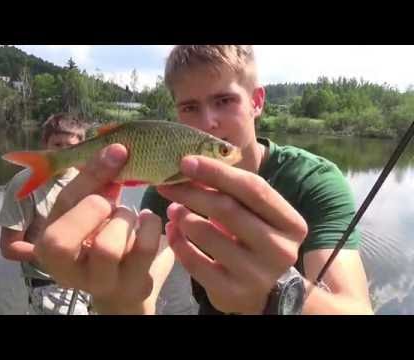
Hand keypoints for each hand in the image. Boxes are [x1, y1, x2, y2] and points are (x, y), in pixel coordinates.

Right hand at [34, 144, 173, 313]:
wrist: (125, 288)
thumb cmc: (104, 239)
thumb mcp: (91, 212)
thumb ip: (96, 185)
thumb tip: (116, 152)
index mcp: (49, 245)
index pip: (60, 205)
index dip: (89, 174)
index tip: (117, 151)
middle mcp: (66, 270)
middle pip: (61, 239)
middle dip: (94, 208)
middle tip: (110, 204)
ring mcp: (99, 282)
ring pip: (106, 246)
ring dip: (124, 219)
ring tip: (129, 218)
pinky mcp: (131, 285)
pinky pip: (143, 248)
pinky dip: (150, 226)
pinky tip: (148, 223)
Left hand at [157, 155, 307, 313]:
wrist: (268, 293)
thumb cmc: (258, 242)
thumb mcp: (258, 217)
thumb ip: (235, 195)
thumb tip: (192, 167)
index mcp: (291, 224)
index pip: (253, 188)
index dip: (217, 172)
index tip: (186, 161)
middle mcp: (279, 249)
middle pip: (228, 209)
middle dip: (192, 192)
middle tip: (168, 184)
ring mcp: (256, 274)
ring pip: (208, 235)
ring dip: (184, 217)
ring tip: (173, 209)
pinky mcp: (232, 292)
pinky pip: (195, 263)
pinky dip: (178, 243)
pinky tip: (172, 231)